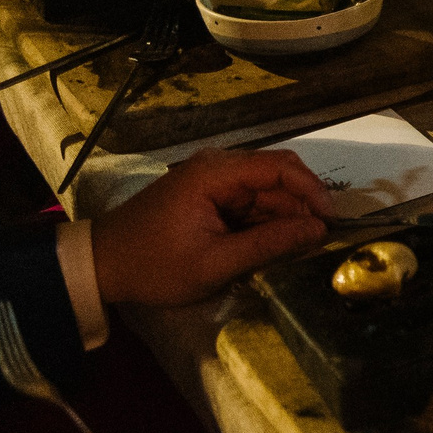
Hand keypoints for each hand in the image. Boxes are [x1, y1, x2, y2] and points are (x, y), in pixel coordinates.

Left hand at [90, 148, 334, 308]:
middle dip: (303, 206)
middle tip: (319, 240)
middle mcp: (217, 167)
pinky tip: (275, 245)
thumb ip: (269, 245)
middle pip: (278, 176)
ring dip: (286, 217)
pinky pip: (251, 202)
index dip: (312, 192)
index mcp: (215, 174)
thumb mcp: (215, 263)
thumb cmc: (154, 266)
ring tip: (298, 249)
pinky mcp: (209, 196)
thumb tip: (319, 231)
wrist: (101, 266)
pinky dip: (267, 222)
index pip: (280, 168)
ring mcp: (212, 180)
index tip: (331, 222)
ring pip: (267, 191)